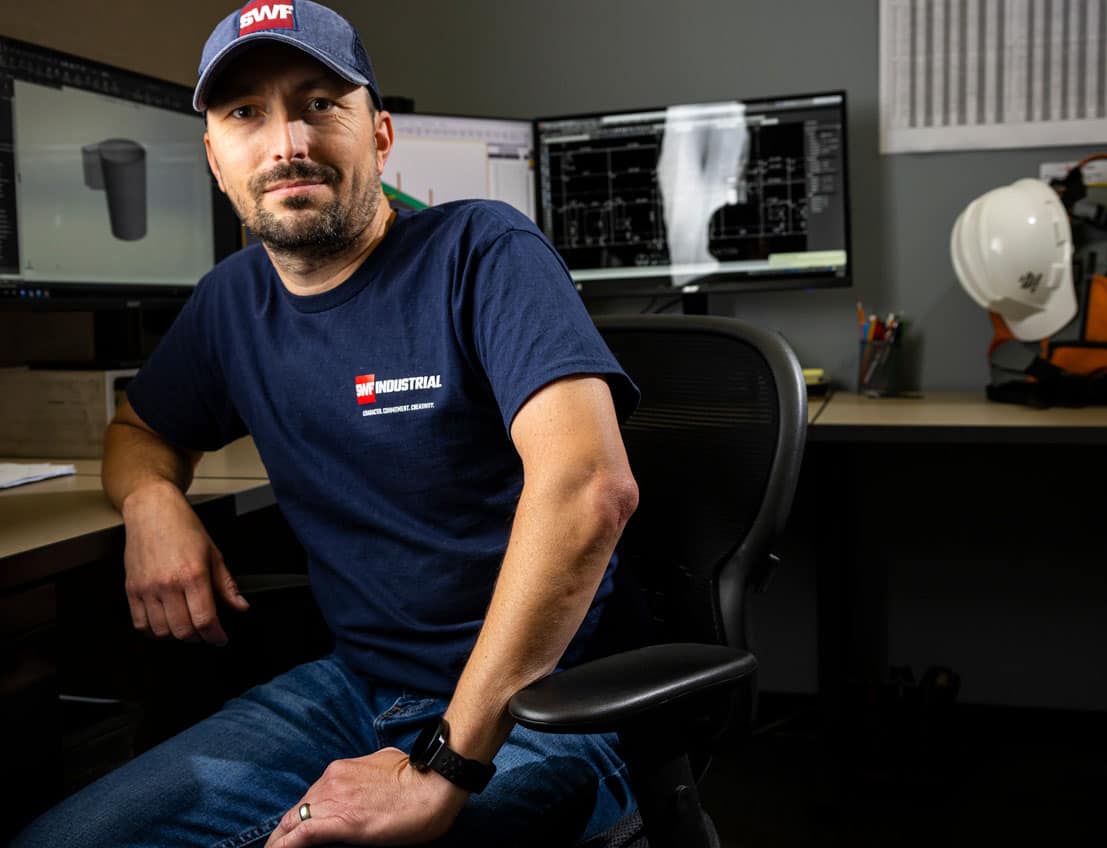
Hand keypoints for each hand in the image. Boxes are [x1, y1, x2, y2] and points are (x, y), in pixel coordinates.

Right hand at [121, 479, 248, 644]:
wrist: (152, 511)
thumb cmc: (184, 528)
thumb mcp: (214, 554)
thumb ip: (227, 585)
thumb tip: (241, 606)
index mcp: (192, 575)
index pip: (205, 619)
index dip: (216, 636)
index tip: (220, 639)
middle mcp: (168, 584)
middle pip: (182, 630)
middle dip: (198, 638)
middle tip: (205, 632)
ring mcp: (146, 588)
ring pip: (161, 631)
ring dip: (176, 635)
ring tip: (186, 626)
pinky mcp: (131, 590)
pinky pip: (140, 624)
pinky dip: (154, 631)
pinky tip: (165, 623)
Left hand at [264, 748, 468, 846]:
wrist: (434, 783)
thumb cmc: (419, 778)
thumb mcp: (386, 764)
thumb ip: (368, 774)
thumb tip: (371, 781)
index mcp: (342, 770)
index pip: (311, 795)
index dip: (300, 814)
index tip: (295, 828)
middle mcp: (332, 781)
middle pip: (297, 809)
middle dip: (284, 830)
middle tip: (277, 847)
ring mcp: (334, 800)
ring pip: (292, 821)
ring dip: (281, 840)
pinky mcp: (340, 822)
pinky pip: (300, 836)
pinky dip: (284, 847)